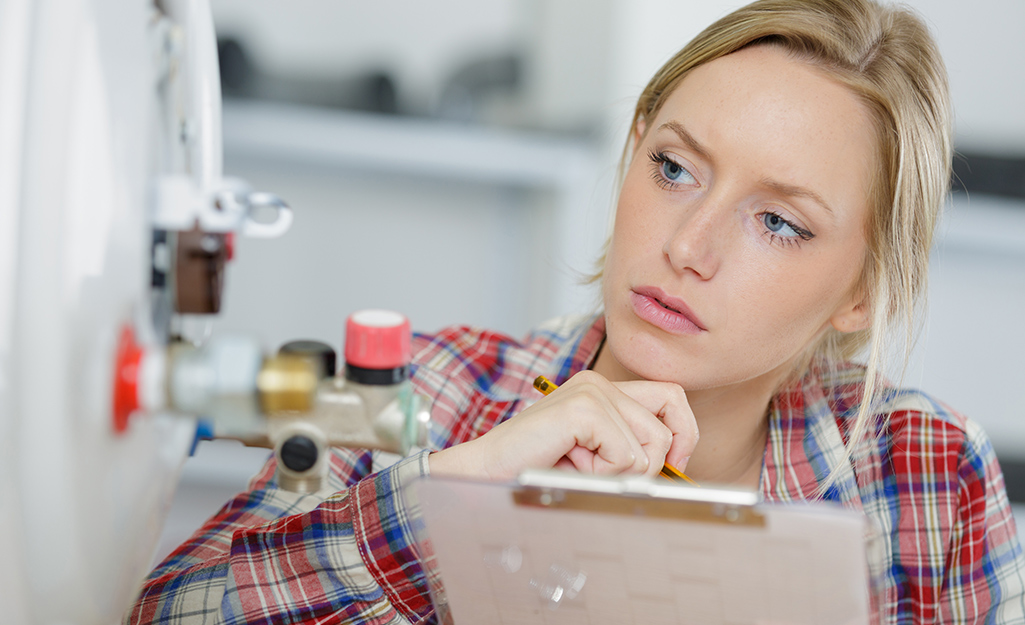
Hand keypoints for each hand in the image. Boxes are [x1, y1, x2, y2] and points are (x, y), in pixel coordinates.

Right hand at [428, 370, 698, 480]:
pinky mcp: (584, 409)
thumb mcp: (594, 457)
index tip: (670, 465)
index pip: (672, 396)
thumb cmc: (535, 469)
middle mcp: (599, 382)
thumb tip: (676, 466)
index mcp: (602, 389)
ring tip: (581, 466)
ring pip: (651, 443)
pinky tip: (571, 464)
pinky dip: (604, 472)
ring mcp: (592, 391)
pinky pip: (627, 455)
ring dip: (621, 471)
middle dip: (659, 458)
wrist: (485, 473)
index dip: (683, 433)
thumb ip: (631, 450)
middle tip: (627, 474)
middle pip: (670, 418)